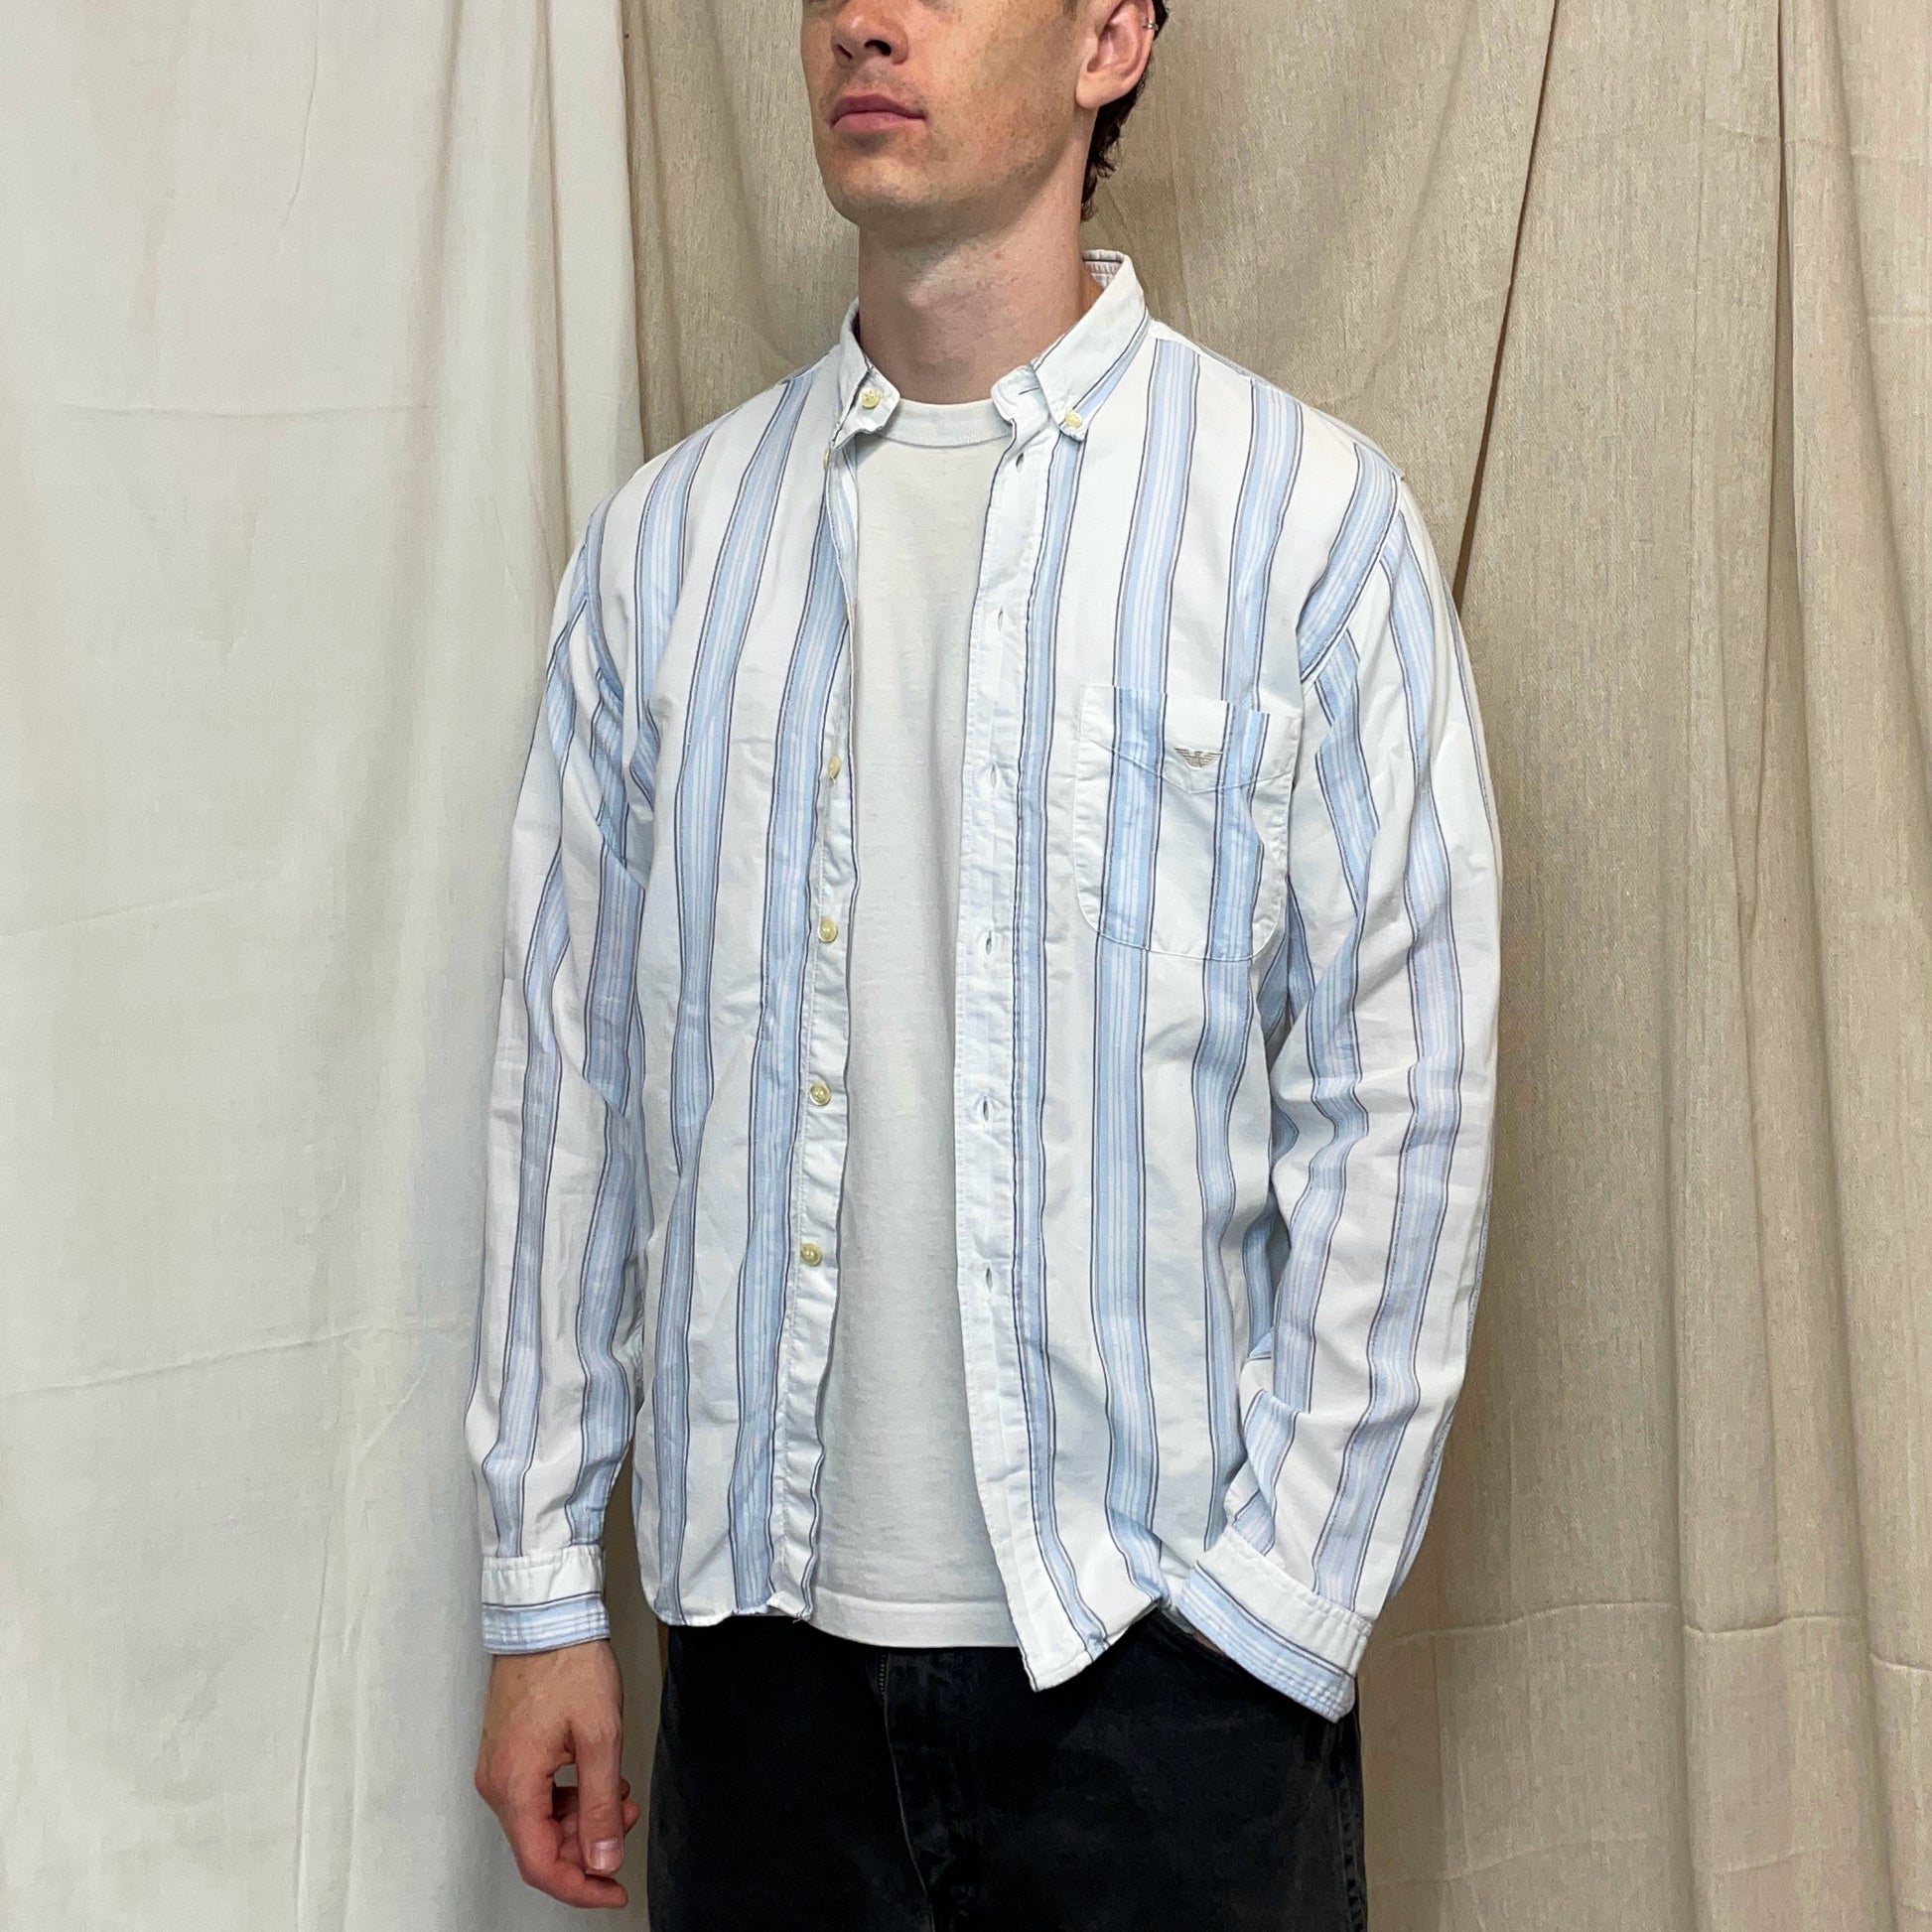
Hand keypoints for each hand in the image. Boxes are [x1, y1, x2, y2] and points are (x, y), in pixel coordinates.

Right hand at [474, 1640, 640, 1909]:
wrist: (548, 1617)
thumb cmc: (569, 1664)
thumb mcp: (600, 1738)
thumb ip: (600, 1806)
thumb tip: (603, 1858)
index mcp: (514, 1784)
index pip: (540, 1864)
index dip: (580, 1887)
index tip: (612, 1891)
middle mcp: (497, 1781)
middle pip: (540, 1844)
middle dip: (588, 1843)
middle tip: (625, 1818)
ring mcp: (499, 1765)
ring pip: (540, 1820)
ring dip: (582, 1818)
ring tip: (617, 1794)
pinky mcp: (508, 1751)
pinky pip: (536, 1795)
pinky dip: (569, 1797)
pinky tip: (596, 1779)